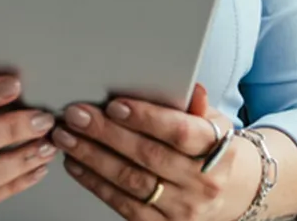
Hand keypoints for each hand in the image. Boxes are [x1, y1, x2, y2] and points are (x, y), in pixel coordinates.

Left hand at [53, 83, 257, 219]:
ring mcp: (183, 208)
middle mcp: (203, 182)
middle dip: (107, 133)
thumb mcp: (214, 123)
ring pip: (130, 180)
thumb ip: (196, 107)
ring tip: (68, 137)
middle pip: (148, 155)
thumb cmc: (210, 150)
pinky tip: (77, 165)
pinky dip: (95, 183)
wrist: (228, 193)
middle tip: (77, 116)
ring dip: (93, 157)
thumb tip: (191, 88)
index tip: (114, 105)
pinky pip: (123, 204)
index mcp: (218, 150)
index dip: (146, 118)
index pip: (180, 132)